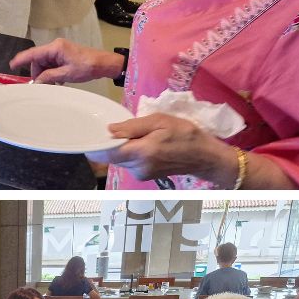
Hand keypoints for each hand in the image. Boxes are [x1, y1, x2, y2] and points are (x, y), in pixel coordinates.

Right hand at [10, 37, 123, 84]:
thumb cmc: (88, 66)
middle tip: (44, 84)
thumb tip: (36, 81)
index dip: (21, 59)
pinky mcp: (63, 54)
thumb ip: (49, 77)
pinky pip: (51, 64)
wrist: (104, 64)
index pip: (33, 53)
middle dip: (38, 73)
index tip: (11, 65)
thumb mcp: (67, 74)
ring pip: (44, 63)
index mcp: (55, 47)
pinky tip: (58, 80)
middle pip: (38, 60)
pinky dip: (52, 72)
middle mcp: (55, 46)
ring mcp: (59, 50)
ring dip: (46, 74)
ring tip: (55, 82)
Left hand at [88, 114, 236, 185]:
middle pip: (111, 156)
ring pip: (119, 160)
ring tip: (136, 135)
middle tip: (118, 128)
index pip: (105, 153)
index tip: (93, 133)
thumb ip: (133, 126)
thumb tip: (109, 130)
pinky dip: (130, 153)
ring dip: (121, 148)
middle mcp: (137, 168)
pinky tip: (142, 144)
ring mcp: (140, 174)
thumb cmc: (185, 135)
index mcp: (141, 153)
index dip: (96, 143)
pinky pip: (129, 163)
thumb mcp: (161, 121)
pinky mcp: (144, 176)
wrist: (205, 156)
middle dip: (110, 143)